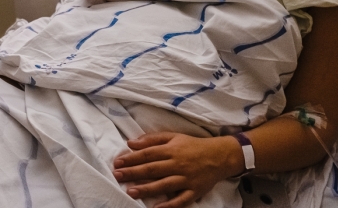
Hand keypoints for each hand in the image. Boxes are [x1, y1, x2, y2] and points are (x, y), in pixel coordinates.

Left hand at [113, 133, 241, 207]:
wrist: (220, 156)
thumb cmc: (192, 145)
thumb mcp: (173, 136)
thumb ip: (152, 139)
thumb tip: (131, 143)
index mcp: (171, 149)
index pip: (147, 154)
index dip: (131, 158)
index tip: (118, 162)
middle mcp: (177, 164)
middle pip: (152, 169)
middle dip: (133, 172)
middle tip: (118, 176)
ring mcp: (186, 179)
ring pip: (163, 185)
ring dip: (146, 189)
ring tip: (131, 192)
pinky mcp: (194, 191)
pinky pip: (180, 200)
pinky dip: (169, 205)